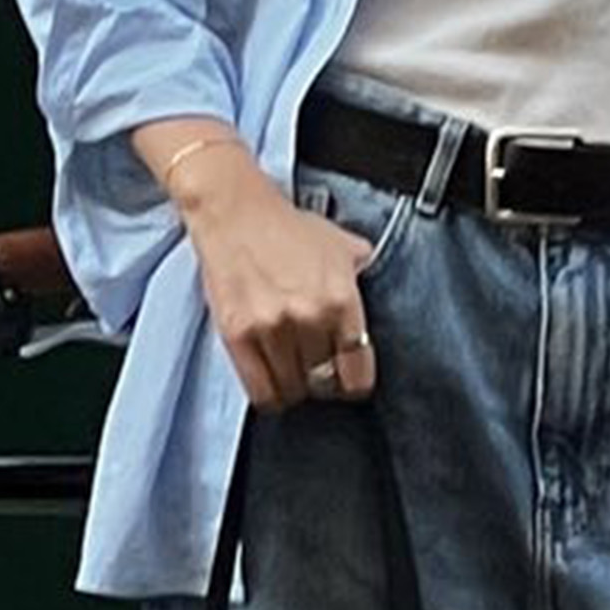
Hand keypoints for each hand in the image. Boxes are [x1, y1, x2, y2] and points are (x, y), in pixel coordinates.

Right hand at [173, 149, 379, 411]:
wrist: (236, 214)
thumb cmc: (288, 228)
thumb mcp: (341, 245)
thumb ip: (361, 271)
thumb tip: (373, 283)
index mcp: (342, 300)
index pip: (357, 368)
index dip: (355, 383)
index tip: (351, 384)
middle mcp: (310, 318)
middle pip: (324, 383)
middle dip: (324, 384)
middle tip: (319, 375)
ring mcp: (271, 329)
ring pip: (293, 390)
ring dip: (296, 389)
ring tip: (294, 375)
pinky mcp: (237, 336)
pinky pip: (260, 390)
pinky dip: (270, 395)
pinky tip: (273, 383)